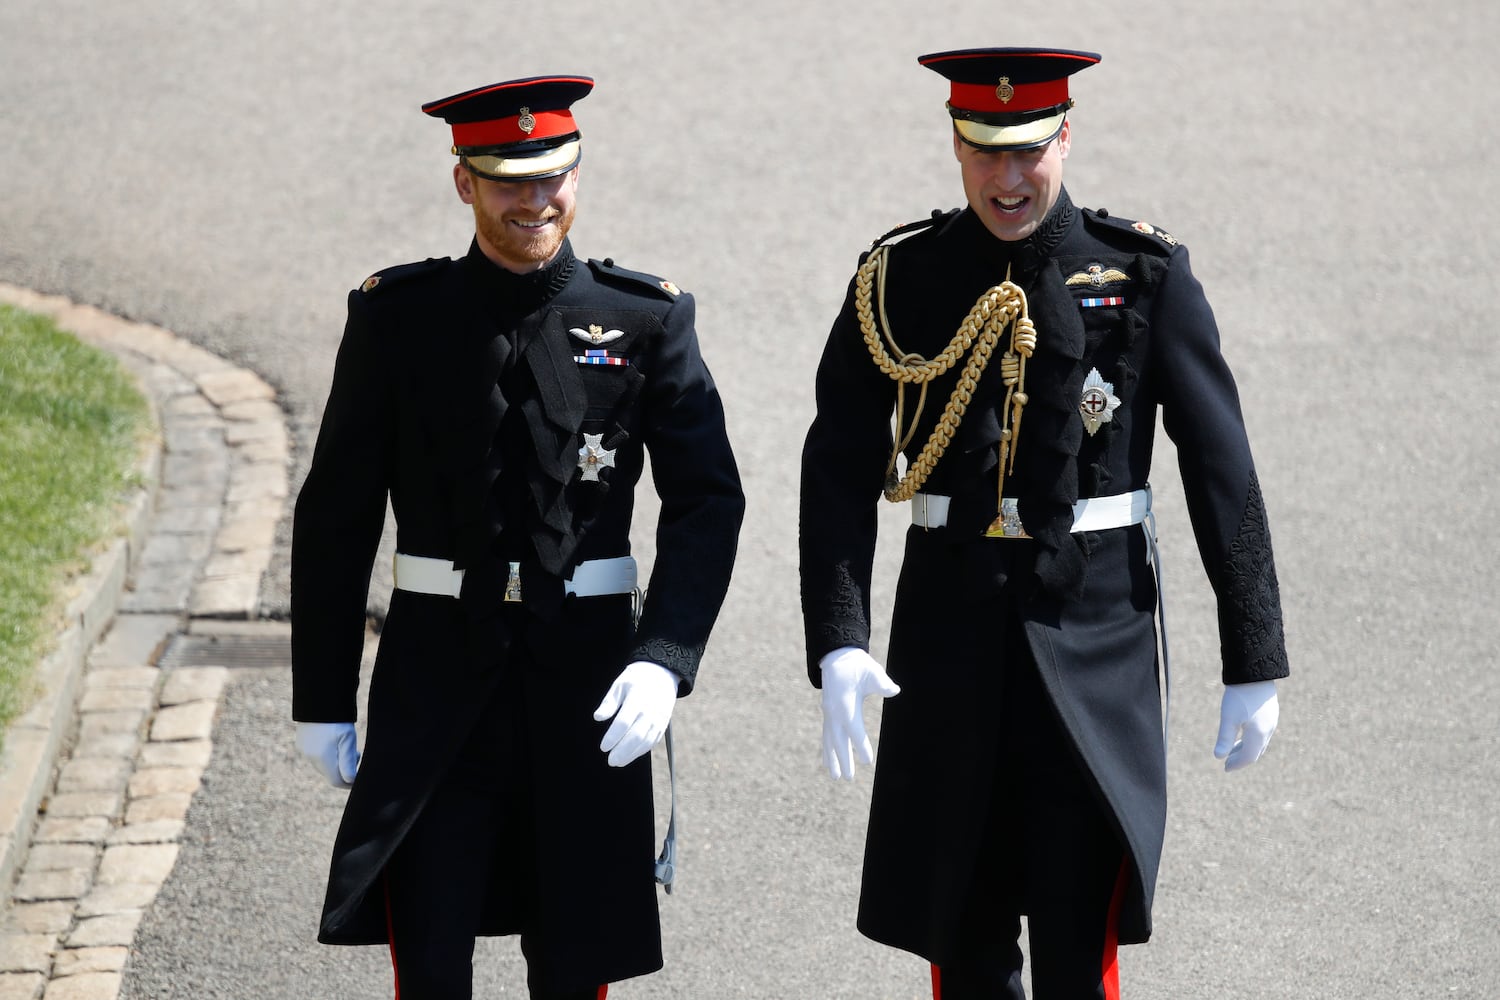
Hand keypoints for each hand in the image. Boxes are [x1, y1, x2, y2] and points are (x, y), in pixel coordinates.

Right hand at [295, 721, 359, 787]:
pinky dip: (326, 753)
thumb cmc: (337, 719)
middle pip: (330, 774)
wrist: (318, 699)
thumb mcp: (348, 739)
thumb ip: (348, 762)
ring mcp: (304, 750)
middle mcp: (311, 758)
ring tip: (345, 745)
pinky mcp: (301, 743)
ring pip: (322, 764)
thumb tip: (350, 781)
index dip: (349, 782)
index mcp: (323, 759)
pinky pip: (315, 755)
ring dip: (335, 761)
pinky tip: (332, 740)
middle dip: (343, 770)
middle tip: (356, 754)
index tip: (360, 776)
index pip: (336, 782)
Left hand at [594, 661, 679, 766]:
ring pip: (646, 741)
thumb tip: (598, 717)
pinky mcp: (663, 724)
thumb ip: (609, 702)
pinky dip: (642, 750)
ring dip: (632, 754)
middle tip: (610, 760)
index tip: (603, 747)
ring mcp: (659, 718)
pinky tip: (630, 755)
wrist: (662, 673)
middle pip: (636, 735)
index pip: (624, 722)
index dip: (613, 736)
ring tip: (618, 762)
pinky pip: (653, 741)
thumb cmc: (636, 679)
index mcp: (638, 698)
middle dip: (623, 751)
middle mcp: (650, 710)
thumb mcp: (620, 684)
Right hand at [819, 647, 900, 780]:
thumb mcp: (872, 671)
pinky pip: (826, 736)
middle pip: (839, 740)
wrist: (837, 657)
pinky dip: (827, 750)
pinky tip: (828, 764)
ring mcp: (829, 714)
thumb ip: (882, 683)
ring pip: (830, 741)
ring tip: (836, 777)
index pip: (855, 730)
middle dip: (844, 759)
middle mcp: (834, 712)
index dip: (861, 746)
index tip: (869, 761)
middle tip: (849, 778)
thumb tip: (894, 690)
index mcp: (846, 704)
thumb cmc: (857, 666)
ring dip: (833, 759)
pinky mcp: (828, 715)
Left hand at [1214, 680, 1278, 771]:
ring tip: (1233, 749)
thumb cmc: (1240, 695)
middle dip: (1241, 758)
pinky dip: (1252, 738)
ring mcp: (1272, 720)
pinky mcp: (1271, 712)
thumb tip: (1218, 757)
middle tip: (1228, 762)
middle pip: (1256, 751)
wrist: (1255, 672)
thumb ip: (1225, 738)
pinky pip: (1263, 732)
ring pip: (1260, 742)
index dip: (1237, 764)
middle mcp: (1268, 730)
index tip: (1225, 768)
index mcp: (1259, 734)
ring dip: (1246, 748)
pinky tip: (1243, 732)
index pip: (1249, 757)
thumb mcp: (1229, 718)